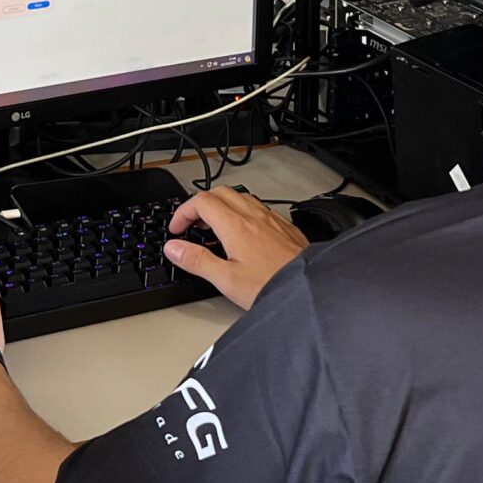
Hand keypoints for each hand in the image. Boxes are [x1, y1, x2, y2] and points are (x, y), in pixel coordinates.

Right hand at [166, 188, 305, 310]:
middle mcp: (254, 216)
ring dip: (222, 205)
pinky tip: (243, 233)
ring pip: (240, 197)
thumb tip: (174, 248)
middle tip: (191, 224)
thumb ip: (197, 261)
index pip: (202, 202)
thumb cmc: (273, 286)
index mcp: (236, 226)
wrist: (308, 289)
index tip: (177, 228)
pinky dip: (242, 212)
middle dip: (200, 204)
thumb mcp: (226, 279)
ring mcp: (271, 219)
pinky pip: (259, 208)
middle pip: (220, 192)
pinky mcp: (284, 227)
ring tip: (214, 227)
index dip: (183, 212)